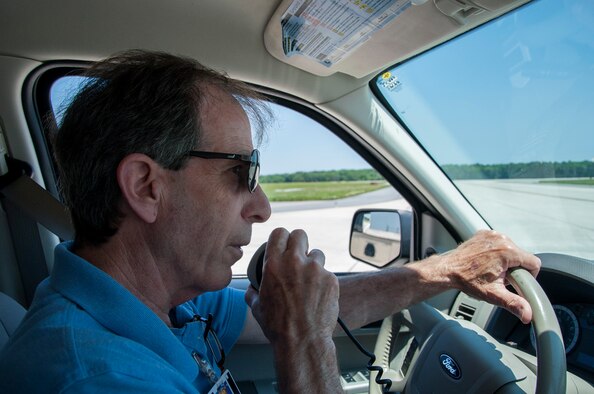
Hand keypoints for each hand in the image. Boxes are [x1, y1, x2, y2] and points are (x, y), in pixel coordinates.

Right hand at [244, 228, 339, 343]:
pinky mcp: (330, 279)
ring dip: (313, 263)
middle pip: (300, 234)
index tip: (283, 243)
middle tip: (299, 255)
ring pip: (317, 253)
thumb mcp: (257, 308)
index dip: (282, 237)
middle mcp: (294, 262)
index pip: (279, 233)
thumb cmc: (279, 326)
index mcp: (273, 265)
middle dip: (299, 243)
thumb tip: (251, 290)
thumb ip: (252, 293)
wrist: (302, 340)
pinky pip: (327, 273)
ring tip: (310, 279)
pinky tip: (318, 295)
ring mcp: (315, 270)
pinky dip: (323, 281)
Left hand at [442, 230, 540, 323]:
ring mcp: (492, 234)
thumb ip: (514, 303)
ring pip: (512, 249)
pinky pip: (500, 243)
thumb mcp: (493, 294)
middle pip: (522, 256)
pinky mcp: (485, 233)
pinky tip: (487, 262)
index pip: (534, 263)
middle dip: (516, 269)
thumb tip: (528, 314)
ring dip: (507, 261)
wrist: (448, 270)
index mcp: (507, 251)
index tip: (517, 282)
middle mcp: (501, 239)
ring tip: (493, 270)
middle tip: (501, 278)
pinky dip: (497, 252)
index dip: (529, 276)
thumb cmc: (467, 280)